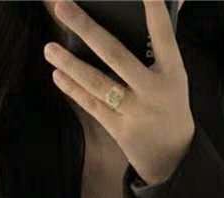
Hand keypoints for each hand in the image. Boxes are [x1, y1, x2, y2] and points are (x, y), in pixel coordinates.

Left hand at [43, 0, 194, 185]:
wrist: (174, 156)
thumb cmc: (169, 106)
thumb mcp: (174, 78)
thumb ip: (160, 49)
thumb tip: (152, 10)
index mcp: (172, 73)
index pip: (162, 36)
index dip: (154, 12)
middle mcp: (152, 91)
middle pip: (115, 55)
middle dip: (87, 29)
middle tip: (63, 7)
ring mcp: (135, 112)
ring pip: (97, 83)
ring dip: (70, 64)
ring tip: (49, 48)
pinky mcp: (120, 130)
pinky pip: (92, 106)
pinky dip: (73, 90)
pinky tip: (57, 75)